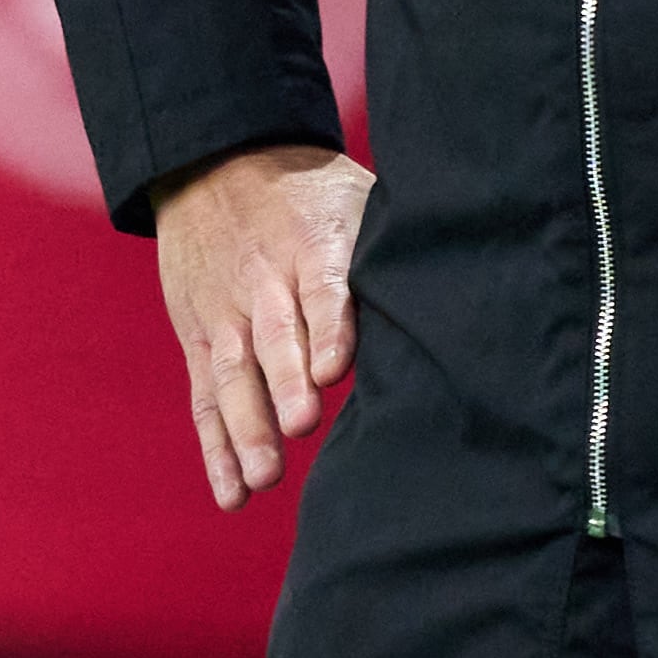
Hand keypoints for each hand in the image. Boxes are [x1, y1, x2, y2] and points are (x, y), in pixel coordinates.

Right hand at [151, 143, 370, 510]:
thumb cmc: (309, 194)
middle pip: (272, 334)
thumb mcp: (354, 199)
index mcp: (309, 241)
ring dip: (246, 427)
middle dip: (284, 382)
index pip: (321, 285)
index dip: (329, 326)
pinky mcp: (201, 340)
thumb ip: (387, 249)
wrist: (215, 163)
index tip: (335, 368)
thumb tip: (457, 293)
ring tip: (264, 477)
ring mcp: (226, 314)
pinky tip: (232, 493)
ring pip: (233, 373)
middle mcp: (262, 280)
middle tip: (300, 425)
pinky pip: (206, 399)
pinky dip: (216, 448)